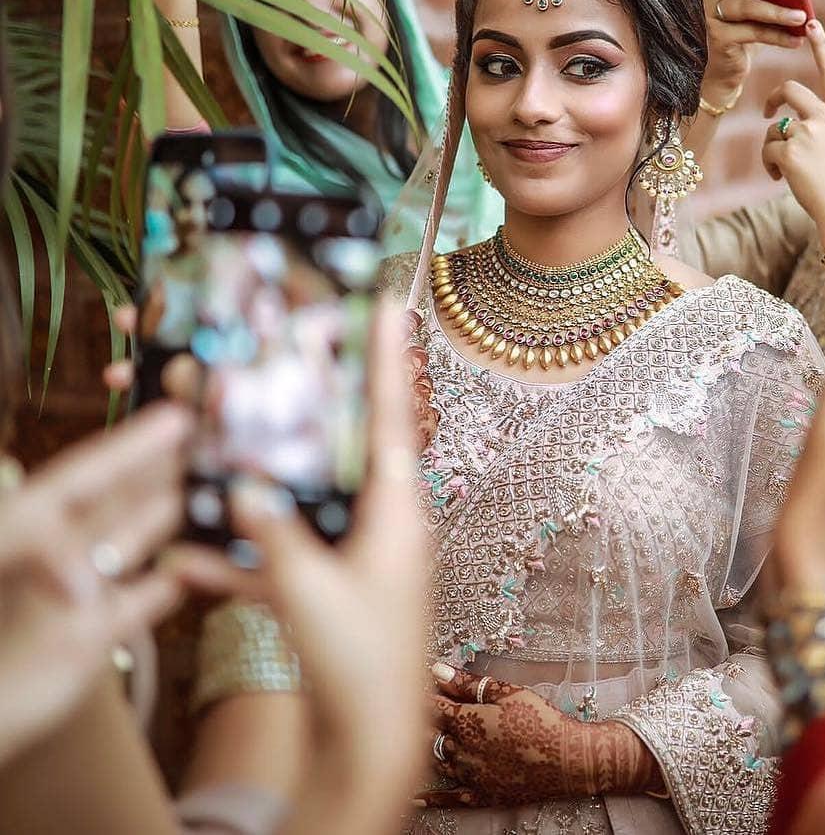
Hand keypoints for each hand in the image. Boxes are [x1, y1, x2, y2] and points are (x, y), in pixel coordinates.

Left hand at [0, 403, 192, 766]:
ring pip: (130, 541)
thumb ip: (42, 567)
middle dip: (158, 466)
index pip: (85, 476)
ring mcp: (77, 595)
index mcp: (29, 530)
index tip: (175, 419)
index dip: (130, 446)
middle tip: (206, 436)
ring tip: (210, 485)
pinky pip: (142, 598)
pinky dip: (168, 581)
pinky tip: (192, 566)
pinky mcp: (93, 636)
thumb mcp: (8, 565)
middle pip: (115, 500)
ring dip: (169, 514)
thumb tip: (87, 582)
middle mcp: (59, 557)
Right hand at [169, 302, 426, 834]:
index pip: (392, 418)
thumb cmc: (361, 665)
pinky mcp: (332, 586)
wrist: (370, 745)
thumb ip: (273, 534)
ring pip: (306, 502)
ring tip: (226, 458)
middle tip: (287, 367)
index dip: (389, 363)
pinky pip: (287, 557)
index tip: (390, 311)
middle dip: (309, 415)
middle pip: (342, 451)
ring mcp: (357, 554)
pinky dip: (247, 560)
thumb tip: (244, 487)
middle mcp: (383, 523)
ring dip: (264, 491)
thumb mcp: (310, 591)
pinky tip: (194, 564)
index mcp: (398, 511)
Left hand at [417, 665, 658, 808]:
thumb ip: (469, 683)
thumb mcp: (507, 692)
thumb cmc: (540, 718)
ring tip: (417, 737)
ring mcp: (470, 775)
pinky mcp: (481, 794)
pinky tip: (413, 796)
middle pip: (430, 734)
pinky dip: (429, 797)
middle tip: (411, 708)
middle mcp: (462, 749)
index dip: (423, 694)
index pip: (433, 705)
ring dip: (427, 748)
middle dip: (421, 720)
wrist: (567, 759)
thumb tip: (438, 669)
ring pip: (437, 761)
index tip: (411, 683)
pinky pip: (448, 798)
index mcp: (467, 720)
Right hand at [694, 0, 805, 108]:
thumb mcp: (749, 2)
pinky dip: (778, 37)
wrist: (725, 74)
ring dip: (776, 11)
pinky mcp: (718, 40)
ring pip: (744, 5)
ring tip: (801, 15)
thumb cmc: (741, 33)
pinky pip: (753, 34)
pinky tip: (797, 39)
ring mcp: (708, 17)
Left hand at [760, 20, 824, 239]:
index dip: (821, 46)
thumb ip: (824, 128)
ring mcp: (809, 132)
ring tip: (786, 171)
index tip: (812, 23)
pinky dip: (769, 166)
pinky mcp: (791, 151)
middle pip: (790, 90)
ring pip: (775, 127)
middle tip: (768, 114)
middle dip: (774, 99)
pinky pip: (767, 149)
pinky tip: (782, 179)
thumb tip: (787, 126)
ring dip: (773, 148)